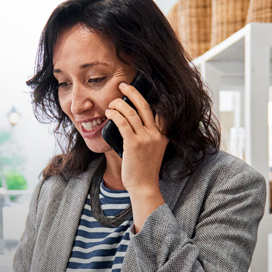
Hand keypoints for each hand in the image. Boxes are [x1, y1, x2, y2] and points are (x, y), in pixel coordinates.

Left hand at [105, 82, 167, 228]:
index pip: (159, 110)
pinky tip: (109, 113)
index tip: (137, 91)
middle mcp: (156, 134)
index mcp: (163, 135)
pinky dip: (114, 115)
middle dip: (132, 92)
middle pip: (144, 106)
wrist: (144, 186)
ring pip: (131, 113)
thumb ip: (148, 136)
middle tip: (122, 85)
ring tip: (111, 103)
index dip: (147, 98)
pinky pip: (123, 123)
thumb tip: (130, 121)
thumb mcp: (153, 150)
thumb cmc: (144, 169)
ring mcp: (146, 138)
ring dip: (118, 104)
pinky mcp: (133, 144)